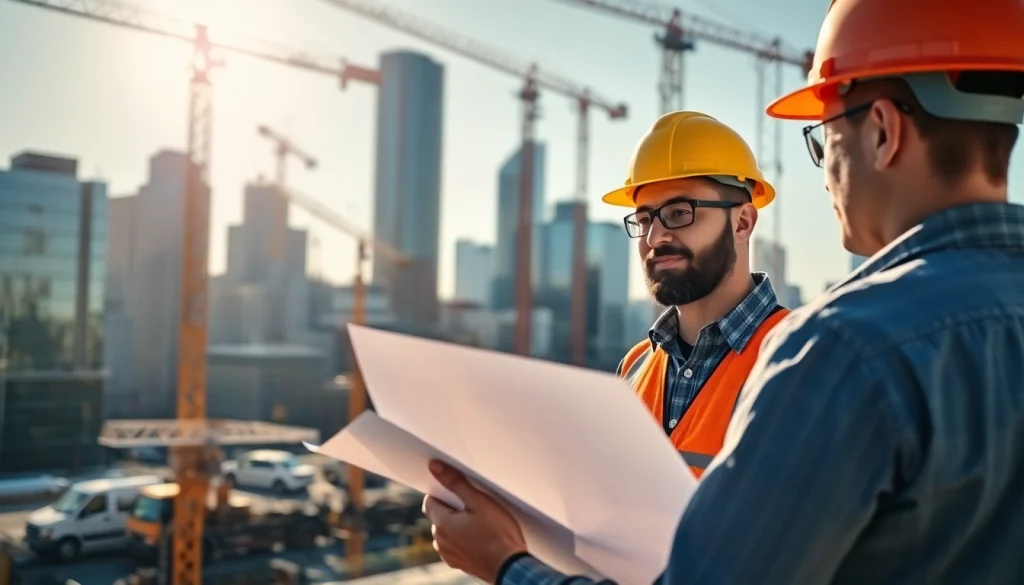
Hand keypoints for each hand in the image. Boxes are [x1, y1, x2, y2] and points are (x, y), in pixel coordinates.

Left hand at [422, 459, 527, 582]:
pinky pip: (454, 545)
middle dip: (452, 509)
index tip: (461, 493)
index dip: (444, 493)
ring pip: (446, 531)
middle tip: (475, 508)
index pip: (430, 501)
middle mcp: (440, 542)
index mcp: (442, 525)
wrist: (511, 567)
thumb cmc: (499, 534)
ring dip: (457, 525)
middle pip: (438, 516)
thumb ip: (455, 482)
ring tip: (480, 524)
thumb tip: (435, 467)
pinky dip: (463, 539)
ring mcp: (449, 555)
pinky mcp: (459, 564)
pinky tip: (481, 538)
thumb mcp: (479, 501)